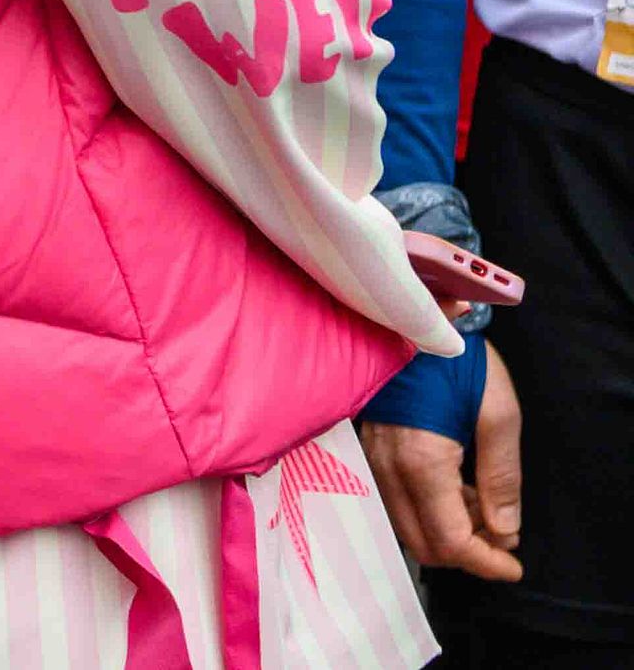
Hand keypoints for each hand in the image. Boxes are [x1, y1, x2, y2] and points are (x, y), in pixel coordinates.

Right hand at [363, 345, 521, 582]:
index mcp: (421, 461)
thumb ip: (502, 478)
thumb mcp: (499, 415)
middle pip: (424, 544)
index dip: (485, 563)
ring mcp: (372, 458)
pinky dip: (429, 510)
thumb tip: (504, 531)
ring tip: (482, 504)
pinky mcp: (367, 448)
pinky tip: (454, 486)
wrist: (406, 315)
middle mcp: (387, 467)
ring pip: (408, 525)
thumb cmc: (455, 358)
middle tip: (502, 535)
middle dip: (467, 552)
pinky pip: (396, 500)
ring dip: (448, 531)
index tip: (513, 565)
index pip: (450, 540)